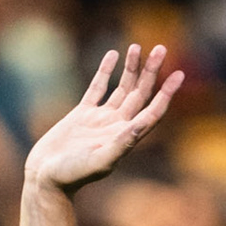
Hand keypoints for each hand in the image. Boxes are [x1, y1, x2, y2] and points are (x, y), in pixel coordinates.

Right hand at [25, 44, 184, 194]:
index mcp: (126, 137)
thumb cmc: (73, 175)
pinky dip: (105, 71)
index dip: (167, 93)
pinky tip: (113, 54)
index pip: (153, 111)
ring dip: (131, 69)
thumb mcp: (100, 160)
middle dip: (151, 72)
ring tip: (138, 47)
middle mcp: (117, 126)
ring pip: (121, 88)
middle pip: (140, 94)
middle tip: (161, 48)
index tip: (179, 74)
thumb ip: (121, 143)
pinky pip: (97, 87)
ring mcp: (101, 119)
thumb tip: (140, 126)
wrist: (46, 178)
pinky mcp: (82, 114)